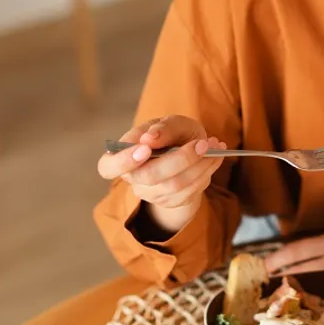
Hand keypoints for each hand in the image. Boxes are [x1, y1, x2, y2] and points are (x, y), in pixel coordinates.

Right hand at [96, 115, 225, 234]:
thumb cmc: (174, 134)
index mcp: (123, 156)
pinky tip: (215, 157)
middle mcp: (134, 179)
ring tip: (214, 146)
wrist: (190, 151)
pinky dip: (206, 171)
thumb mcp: (172, 123)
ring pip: (174, 185)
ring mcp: (152, 193)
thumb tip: (149, 138)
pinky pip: (190, 191)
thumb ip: (163, 128)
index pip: (108, 167)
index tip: (145, 148)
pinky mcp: (172, 202)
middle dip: (179, 159)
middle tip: (202, 143)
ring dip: (199, 165)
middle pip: (149, 176)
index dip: (123, 161)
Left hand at [263, 228, 323, 287]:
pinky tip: (312, 293)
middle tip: (268, 276)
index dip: (279, 258)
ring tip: (284, 283)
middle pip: (300, 265)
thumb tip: (313, 253)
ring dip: (297, 279)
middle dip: (282, 270)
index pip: (298, 250)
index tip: (266, 264)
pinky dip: (317, 289)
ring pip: (313, 277)